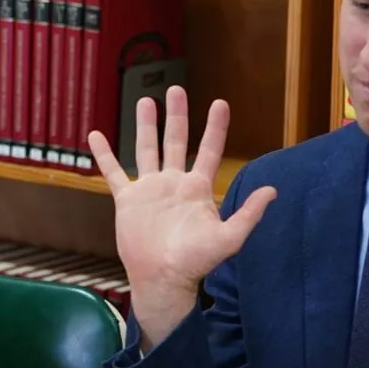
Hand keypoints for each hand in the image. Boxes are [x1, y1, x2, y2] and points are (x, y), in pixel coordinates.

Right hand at [87, 86, 275, 348]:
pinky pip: (114, 172)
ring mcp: (149, 189)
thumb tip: (273, 191)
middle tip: (176, 89)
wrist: (163, 278)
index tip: (220, 103)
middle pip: (175, 141)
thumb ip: (248, 213)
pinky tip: (95, 135)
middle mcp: (173, 183)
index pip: (209, 150)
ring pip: (147, 149)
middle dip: (177, 115)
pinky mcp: (127, 200)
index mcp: (197, 188)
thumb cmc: (196, 262)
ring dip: (145, 125)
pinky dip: (104, 155)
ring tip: (144, 100)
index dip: (215, 127)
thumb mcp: (229, 238)